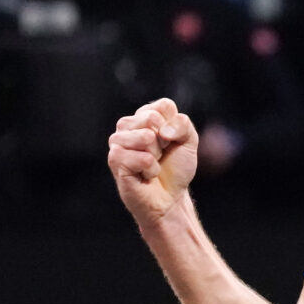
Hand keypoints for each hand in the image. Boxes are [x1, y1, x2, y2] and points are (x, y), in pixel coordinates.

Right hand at [107, 98, 197, 227]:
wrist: (169, 197)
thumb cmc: (175, 168)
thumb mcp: (189, 142)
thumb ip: (183, 124)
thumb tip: (162, 131)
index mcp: (144, 116)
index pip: (164, 106)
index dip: (174, 127)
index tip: (170, 142)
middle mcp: (127, 125)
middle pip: (152, 118)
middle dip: (164, 142)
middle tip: (160, 156)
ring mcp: (118, 141)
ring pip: (146, 136)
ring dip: (156, 156)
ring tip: (151, 165)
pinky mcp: (115, 159)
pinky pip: (143, 158)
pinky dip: (151, 170)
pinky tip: (145, 175)